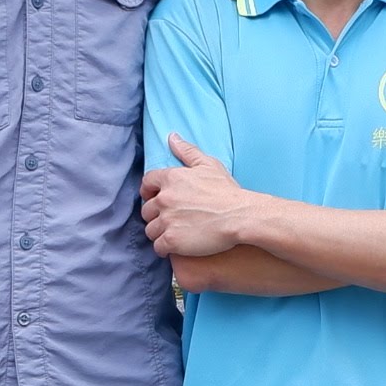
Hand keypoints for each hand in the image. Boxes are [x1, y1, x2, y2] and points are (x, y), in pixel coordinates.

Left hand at [140, 134, 262, 257]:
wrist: (239, 216)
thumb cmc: (227, 191)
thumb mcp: (209, 164)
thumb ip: (187, 151)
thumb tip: (171, 137)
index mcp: (171, 178)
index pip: (146, 183)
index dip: (150, 192)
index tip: (157, 198)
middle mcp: (164, 198)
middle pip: (146, 210)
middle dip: (156, 215)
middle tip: (171, 219)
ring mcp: (167, 220)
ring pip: (150, 230)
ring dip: (160, 232)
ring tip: (175, 233)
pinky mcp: (172, 240)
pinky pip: (158, 247)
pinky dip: (165, 248)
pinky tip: (177, 246)